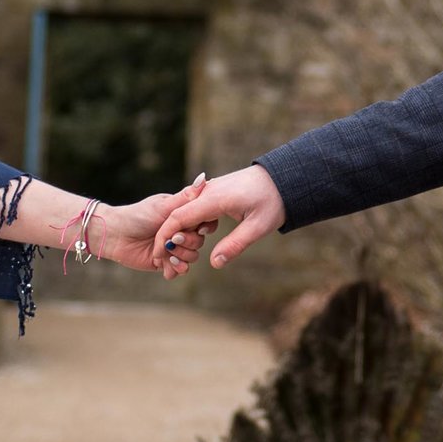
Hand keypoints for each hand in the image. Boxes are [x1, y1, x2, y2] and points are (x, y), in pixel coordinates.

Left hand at [91, 179, 216, 280]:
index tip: (196, 229)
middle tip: (171, 240)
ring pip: (191, 257)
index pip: (204, 224)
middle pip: (199, 242)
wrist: (115, 234)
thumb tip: (204, 178)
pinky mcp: (165, 263)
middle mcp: (180, 232)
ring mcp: (173, 249)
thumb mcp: (164, 206)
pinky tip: (165, 263)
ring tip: (166, 253)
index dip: (203, 228)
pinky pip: (178, 270)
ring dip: (180, 256)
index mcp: (182, 217)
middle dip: (186, 243)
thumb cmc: (138, 215)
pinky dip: (174, 269)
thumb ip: (186, 197)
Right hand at [148, 164, 283, 269]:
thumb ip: (235, 245)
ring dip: (178, 232)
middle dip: (167, 237)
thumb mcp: (258, 227)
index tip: (158, 254)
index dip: (166, 236)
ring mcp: (210, 190)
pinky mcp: (215, 192)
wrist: (284, 177)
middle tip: (164, 260)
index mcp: (214, 199)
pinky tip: (192, 239)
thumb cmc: (274, 200)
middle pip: (177, 215)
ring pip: (185, 212)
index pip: (179, 217)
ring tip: (176, 254)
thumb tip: (214, 264)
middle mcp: (207, 192)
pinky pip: (195, 208)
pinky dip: (189, 224)